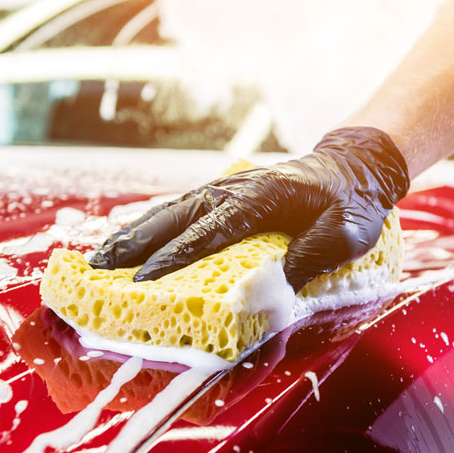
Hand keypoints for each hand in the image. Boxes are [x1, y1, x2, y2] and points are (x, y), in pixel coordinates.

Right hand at [88, 127, 409, 290]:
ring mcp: (225, 189)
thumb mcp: (347, 233)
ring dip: (133, 235)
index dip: (175, 257)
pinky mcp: (224, 196)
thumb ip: (314, 256)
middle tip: (99, 269)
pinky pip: (180, 213)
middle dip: (135, 244)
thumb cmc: (351, 205)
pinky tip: (129, 245)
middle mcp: (234, 190)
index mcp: (261, 199)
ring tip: (99, 261)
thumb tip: (276, 283)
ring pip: (170, 212)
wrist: (354, 168)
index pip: (209, 232)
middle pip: (175, 218)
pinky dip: (150, 228)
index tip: (144, 279)